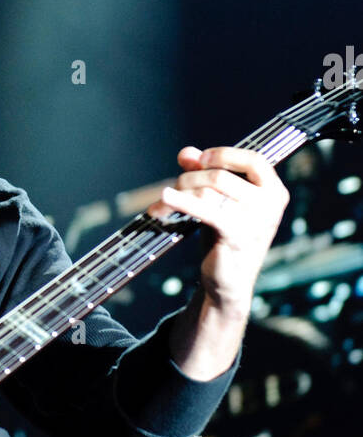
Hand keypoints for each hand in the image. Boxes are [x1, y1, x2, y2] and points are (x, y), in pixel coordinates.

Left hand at [147, 146, 289, 318]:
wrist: (228, 284)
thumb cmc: (226, 238)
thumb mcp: (221, 203)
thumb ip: (207, 174)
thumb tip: (186, 153)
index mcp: (274, 192)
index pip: (254, 159)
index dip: (225, 155)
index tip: (201, 159)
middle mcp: (270, 204)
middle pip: (220, 175)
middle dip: (189, 178)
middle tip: (171, 188)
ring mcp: (256, 220)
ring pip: (208, 190)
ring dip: (179, 192)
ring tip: (162, 202)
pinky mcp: (236, 234)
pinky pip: (204, 209)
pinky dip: (181, 201)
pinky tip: (164, 198)